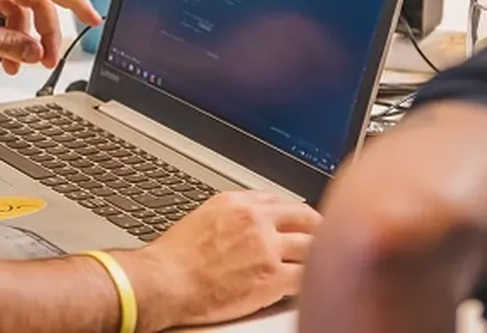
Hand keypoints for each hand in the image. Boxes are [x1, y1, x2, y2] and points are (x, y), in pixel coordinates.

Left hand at [0, 0, 101, 74]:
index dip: (77, 3)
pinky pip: (0, 3)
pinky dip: (3, 28)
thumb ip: (9, 45)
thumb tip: (36, 51)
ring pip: (18, 5)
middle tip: (47, 62)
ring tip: (17, 66)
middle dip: (45, 33)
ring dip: (22, 35)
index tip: (94, 20)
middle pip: (36, 0)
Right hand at [125, 191, 319, 329]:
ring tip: (318, 264)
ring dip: (316, 256)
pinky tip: (308, 286)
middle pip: (304, 218)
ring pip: (311, 246)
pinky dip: (309, 282)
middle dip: (316, 228)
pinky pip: (305, 276)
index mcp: (237, 202)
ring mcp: (266, 247)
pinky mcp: (271, 276)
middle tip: (322, 238)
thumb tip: (249, 220)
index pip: (279, 200)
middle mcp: (255, 219)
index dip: (293, 213)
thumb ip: (232, 214)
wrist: (165, 281)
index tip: (299, 221)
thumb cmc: (175, 257)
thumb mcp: (202, 218)